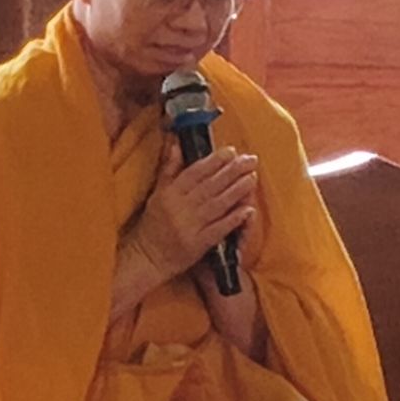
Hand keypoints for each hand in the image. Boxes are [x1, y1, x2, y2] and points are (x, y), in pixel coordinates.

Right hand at [126, 142, 257, 281]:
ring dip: (237, 191)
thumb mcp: (157, 193)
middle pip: (210, 186)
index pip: (195, 172)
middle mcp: (180, 208)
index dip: (214, 161)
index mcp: (169, 194)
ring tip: (252, 178)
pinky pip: (219, 229)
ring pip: (217, 205)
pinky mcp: (198, 245)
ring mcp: (190, 227)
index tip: (231, 151)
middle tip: (250, 160)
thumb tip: (176, 143)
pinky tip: (248, 210)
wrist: (147, 257)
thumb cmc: (152, 224)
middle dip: (232, 171)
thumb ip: (169, 168)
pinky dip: (234, 219)